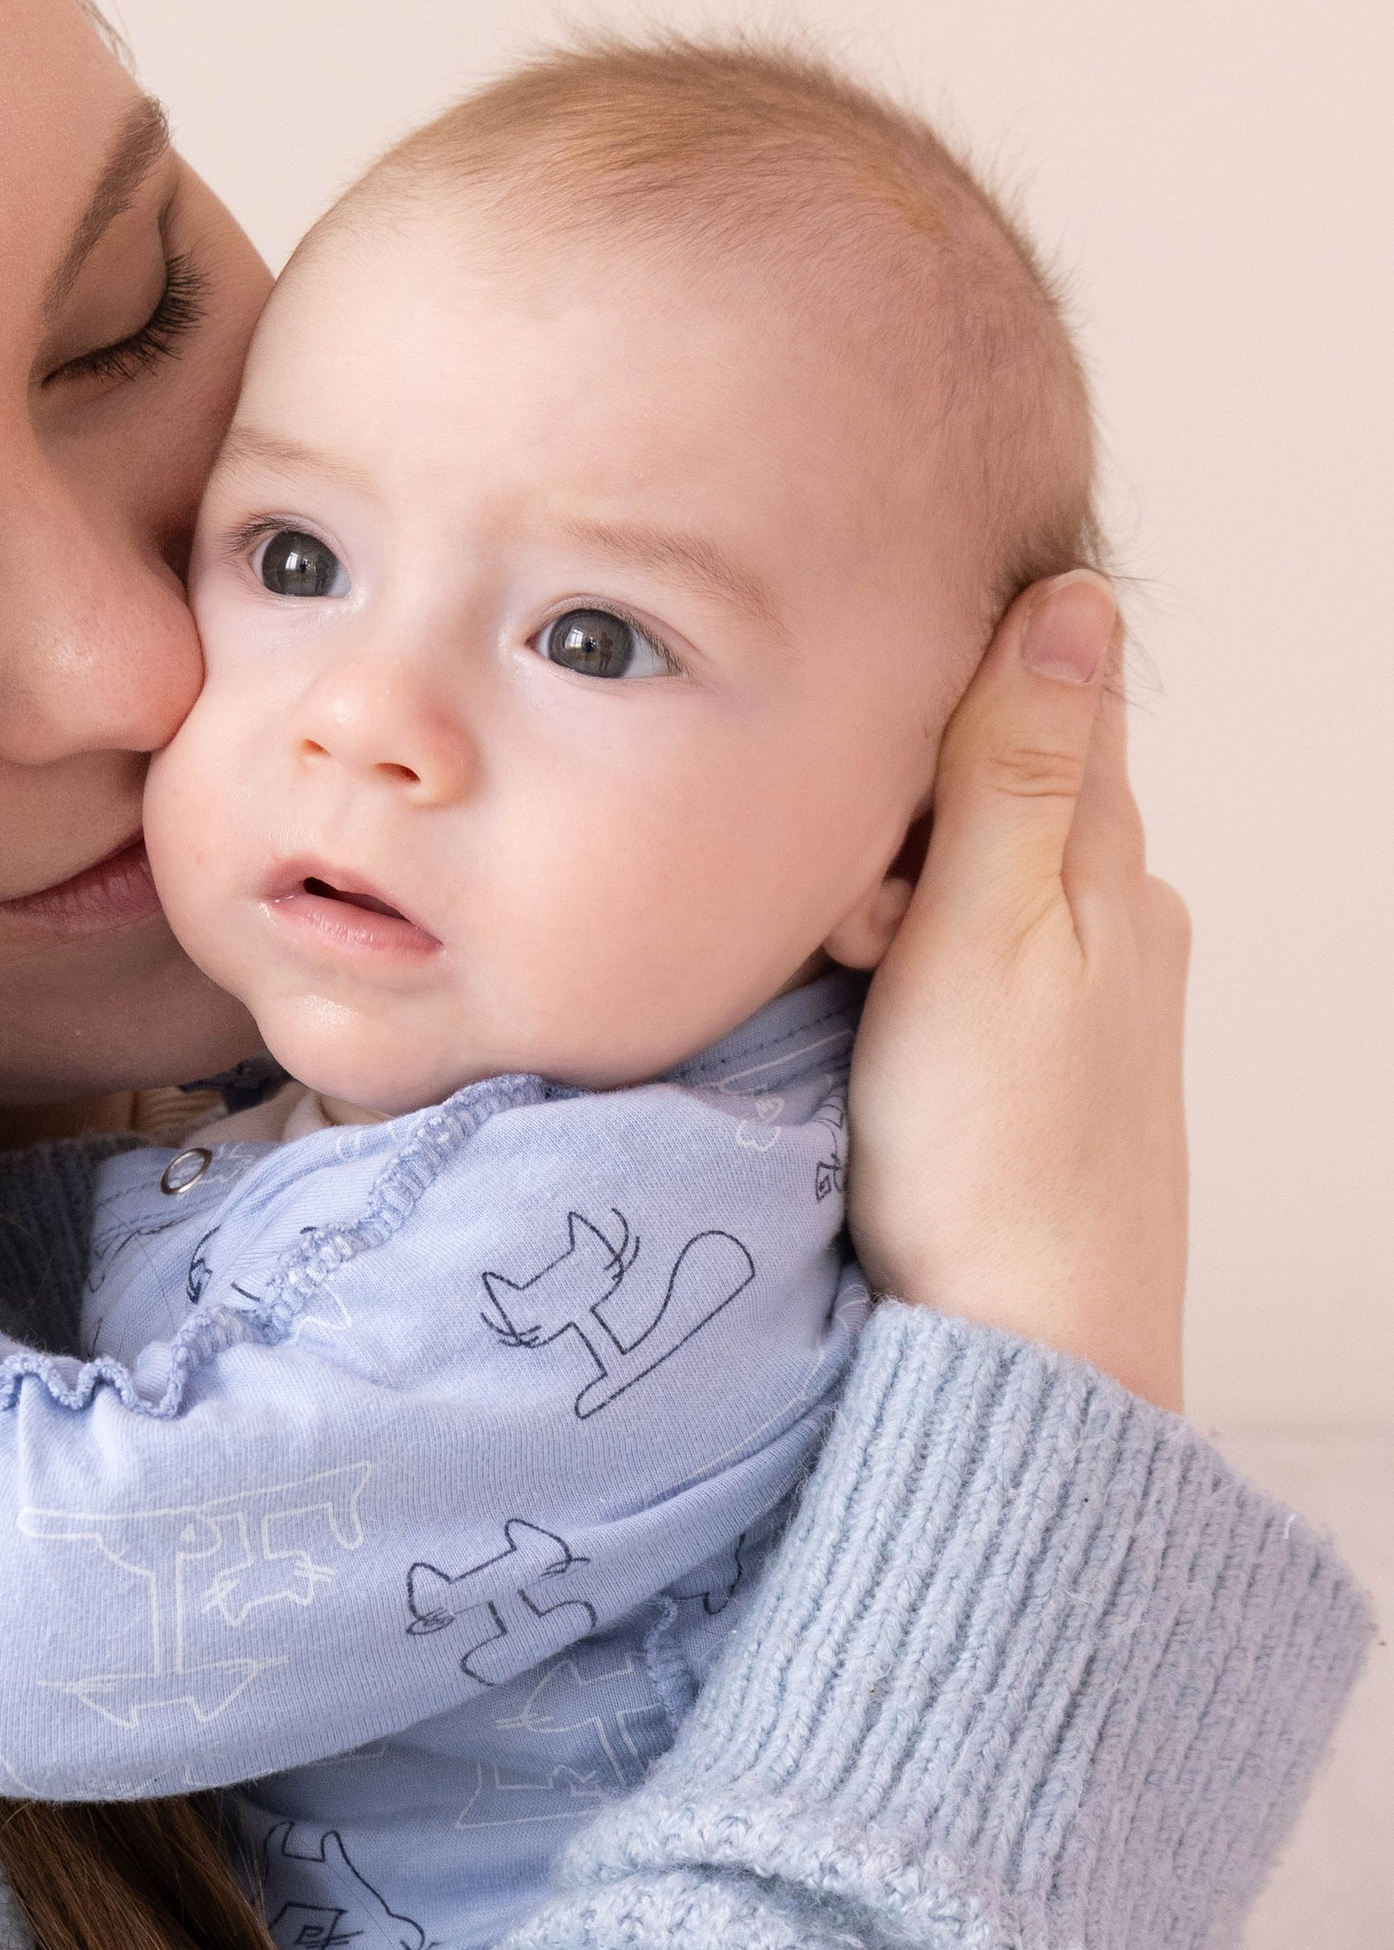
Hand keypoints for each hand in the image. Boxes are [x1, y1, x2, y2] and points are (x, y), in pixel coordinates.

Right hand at [846, 573, 1190, 1409]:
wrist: (1018, 1348)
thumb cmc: (992, 1157)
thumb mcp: (985, 932)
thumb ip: (1019, 768)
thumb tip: (1074, 600)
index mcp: (1108, 860)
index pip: (1041, 686)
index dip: (936, 673)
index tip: (842, 692)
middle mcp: (1112, 908)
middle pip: (992, 773)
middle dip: (894, 794)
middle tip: (836, 897)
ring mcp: (1080, 987)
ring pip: (968, 862)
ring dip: (888, 877)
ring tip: (838, 954)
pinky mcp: (1035, 1055)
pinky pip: (960, 943)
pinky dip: (898, 942)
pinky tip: (855, 990)